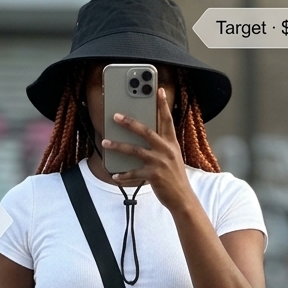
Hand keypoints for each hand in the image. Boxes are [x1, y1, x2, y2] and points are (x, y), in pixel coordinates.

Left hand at [101, 88, 194, 211]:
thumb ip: (162, 144)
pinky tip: (114, 175)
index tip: (157, 90)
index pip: (167, 120)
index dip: (162, 105)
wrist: (182, 197)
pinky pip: (134, 173)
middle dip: (130, 123)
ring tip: (105, 142)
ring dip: (118, 146)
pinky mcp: (154, 176)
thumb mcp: (172, 156)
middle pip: (146, 131)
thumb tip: (144, 134)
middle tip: (116, 116)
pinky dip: (123, 175)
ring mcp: (159, 162)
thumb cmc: (175, 176)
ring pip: (135, 150)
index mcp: (172, 143)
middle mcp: (166, 150)